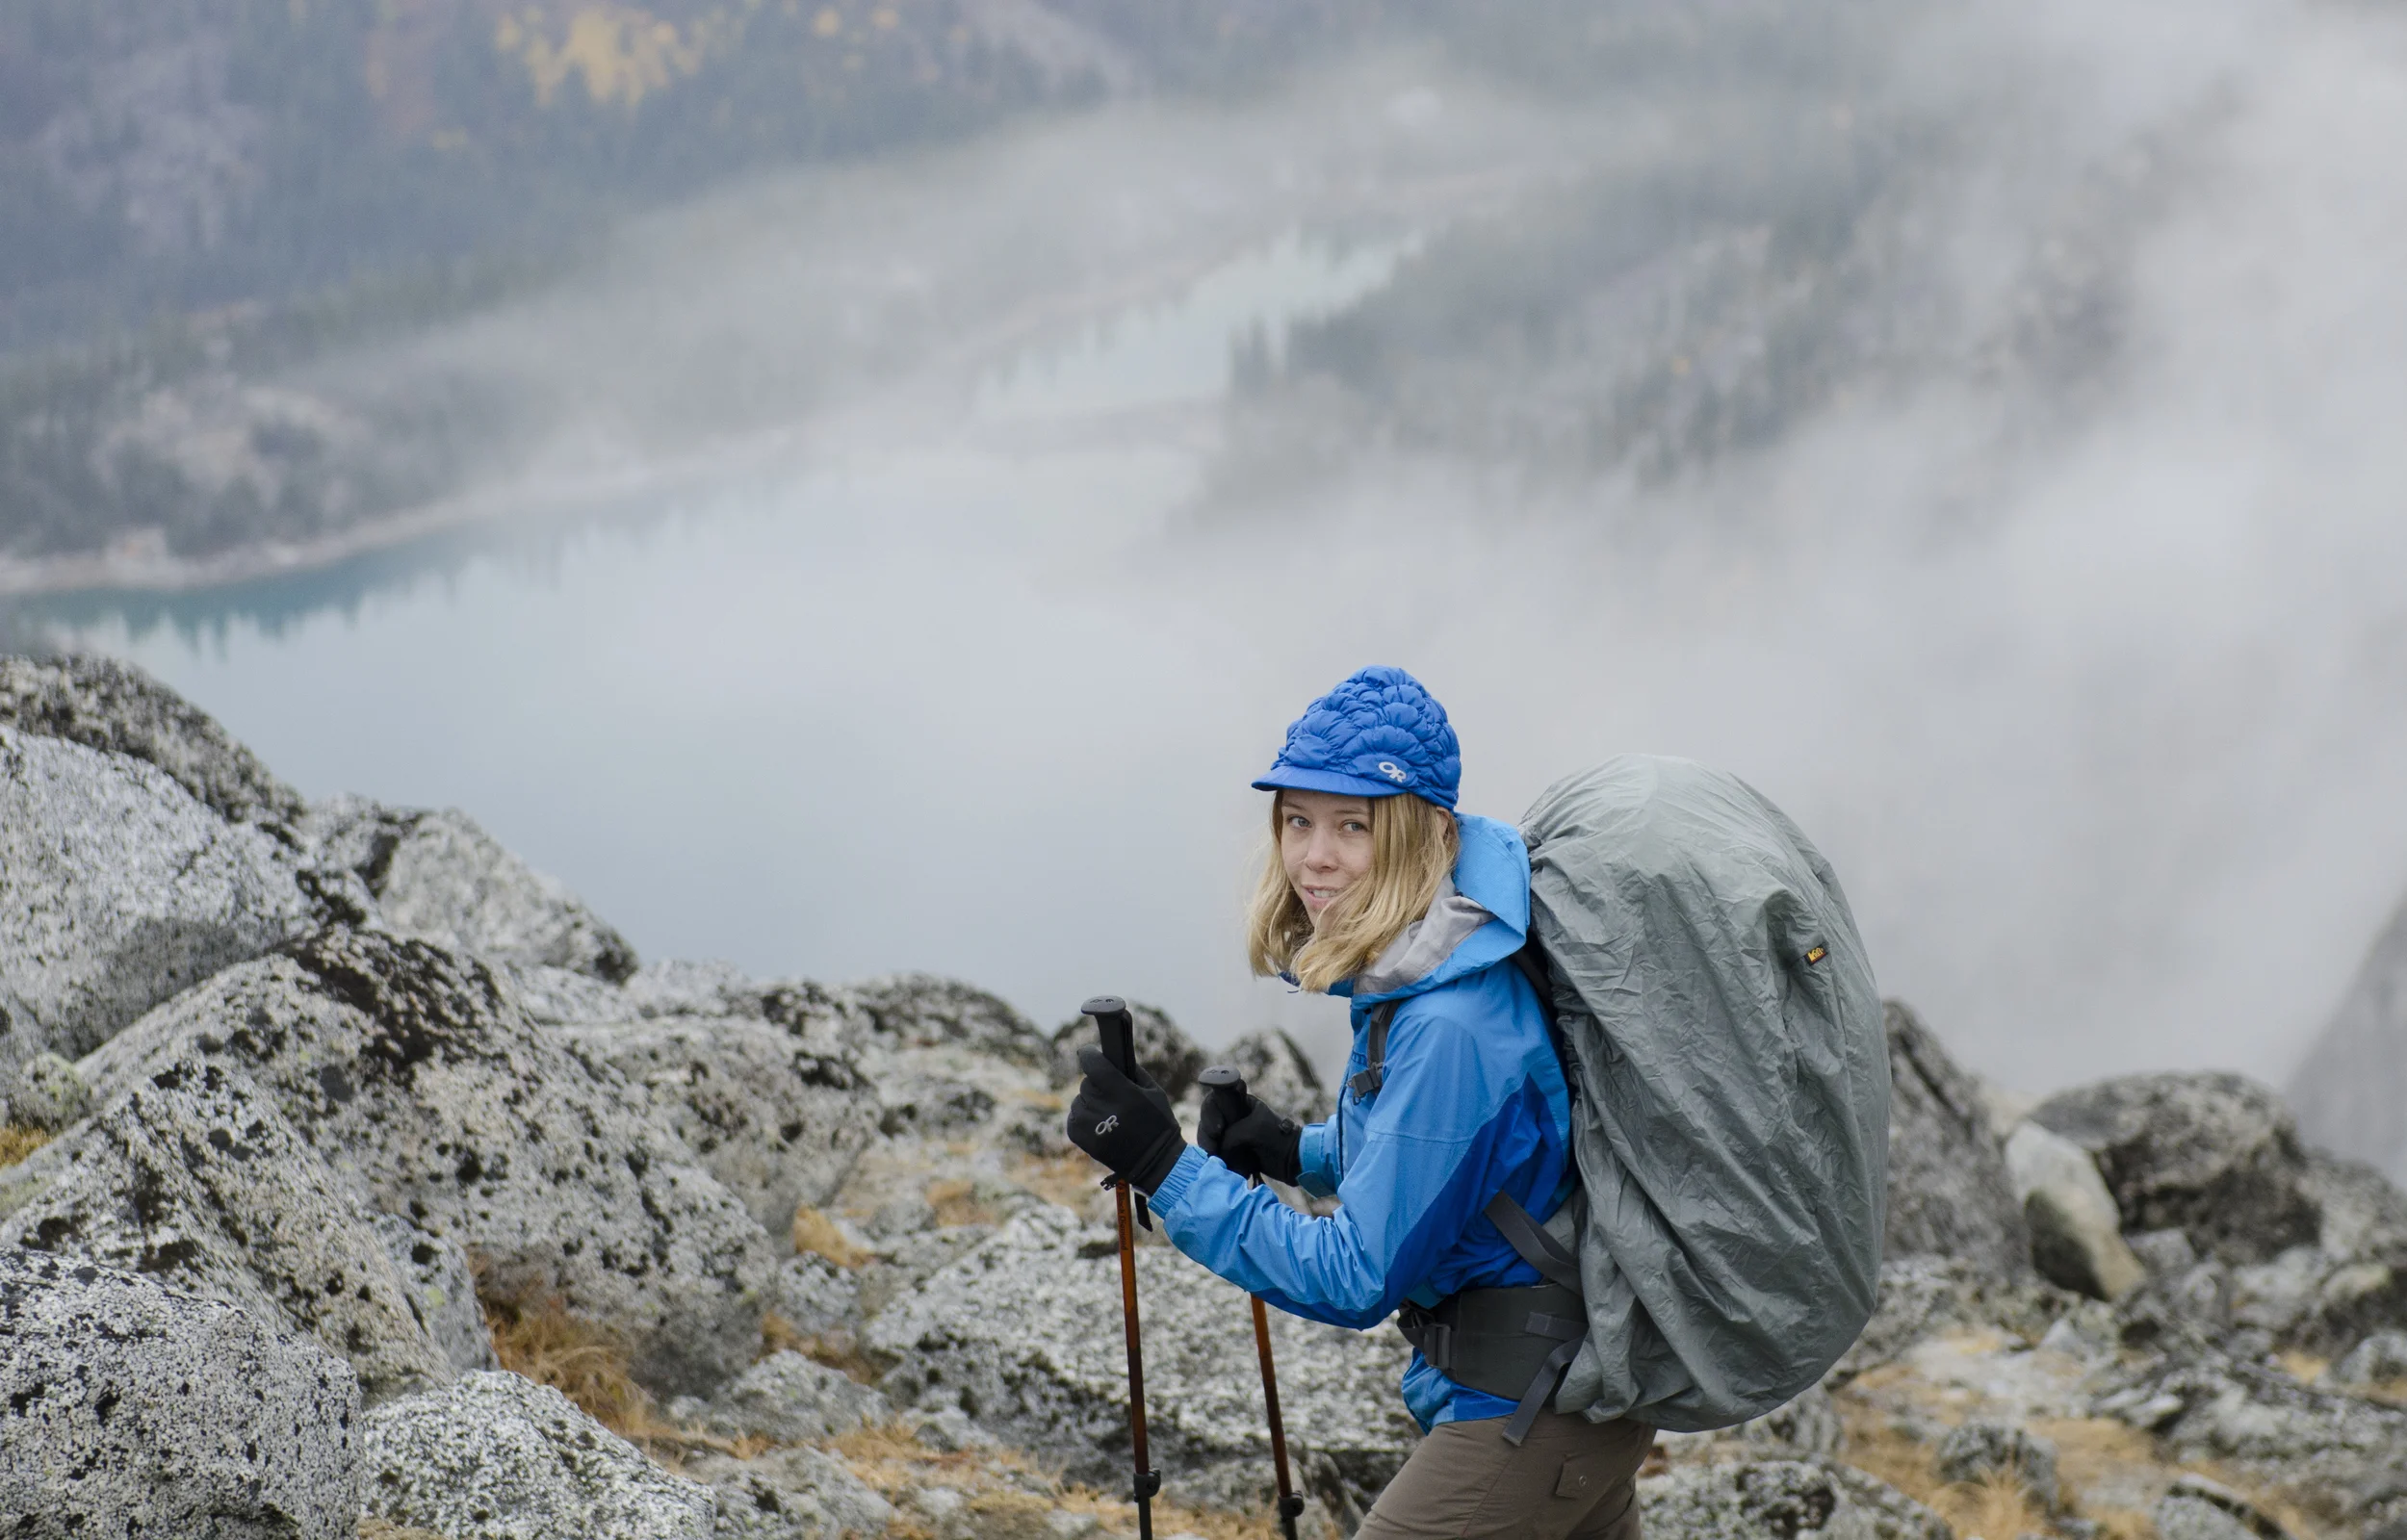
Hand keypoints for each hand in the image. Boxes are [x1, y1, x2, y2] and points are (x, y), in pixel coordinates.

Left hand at [1065, 1046, 1184, 1193]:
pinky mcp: (1080, 1138)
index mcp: (1122, 1093)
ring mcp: (1089, 1124)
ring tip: (1108, 1115)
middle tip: (1111, 1096)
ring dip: (1090, 1103)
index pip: (1094, 1065)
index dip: (1089, 1055)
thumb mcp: (1154, 1092)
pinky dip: (1083, 1118)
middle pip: (1087, 1083)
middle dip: (1097, 1085)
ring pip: (1079, 1101)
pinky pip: (1074, 1117)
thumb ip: (1132, 1072)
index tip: (1088, 1052)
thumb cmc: (1158, 1124)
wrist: (1154, 1163)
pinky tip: (1100, 1125)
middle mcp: (1102, 1107)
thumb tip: (1112, 1059)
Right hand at [1197, 1088, 1301, 1186]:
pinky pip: (1217, 1151)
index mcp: (1241, 1103)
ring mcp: (1233, 1134)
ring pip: (1210, 1138)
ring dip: (1210, 1148)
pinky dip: (1215, 1157)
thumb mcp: (1252, 1131)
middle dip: (1207, 1135)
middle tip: (1213, 1150)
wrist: (1294, 1162)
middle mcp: (1235, 1116)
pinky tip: (1218, 1164)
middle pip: (1208, 1120)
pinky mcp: (1234, 1151)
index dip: (1210, 1113)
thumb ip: (1230, 1135)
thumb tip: (1218, 1149)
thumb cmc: (1277, 1139)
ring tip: (1216, 1160)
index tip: (1218, 1130)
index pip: (1214, 1101)